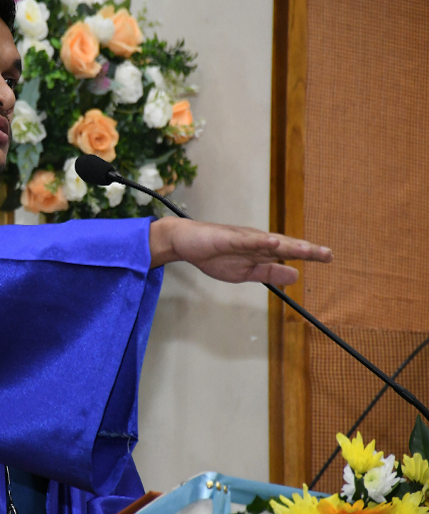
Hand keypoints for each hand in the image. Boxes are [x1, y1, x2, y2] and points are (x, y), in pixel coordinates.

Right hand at [149, 217, 332, 284]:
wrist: (185, 242)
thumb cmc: (214, 254)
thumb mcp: (245, 272)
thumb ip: (269, 274)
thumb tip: (295, 276)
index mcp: (260, 251)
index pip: (288, 253)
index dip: (308, 254)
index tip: (328, 257)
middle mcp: (256, 241)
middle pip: (285, 245)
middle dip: (306, 250)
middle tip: (327, 254)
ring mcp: (242, 238)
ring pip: (269, 242)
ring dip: (288, 245)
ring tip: (307, 250)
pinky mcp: (227, 237)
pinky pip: (246, 240)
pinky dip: (260, 241)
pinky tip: (273, 243)